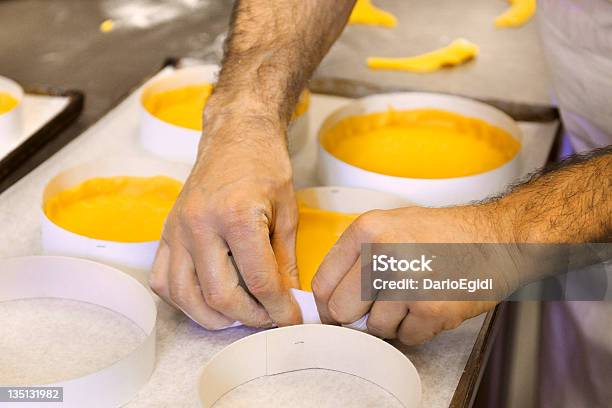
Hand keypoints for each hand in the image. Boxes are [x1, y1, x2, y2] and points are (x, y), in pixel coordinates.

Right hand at [150, 114, 301, 328]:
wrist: (236, 135)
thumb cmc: (264, 165)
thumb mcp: (287, 211)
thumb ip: (285, 259)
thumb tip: (288, 297)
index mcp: (236, 215)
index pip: (258, 279)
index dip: (278, 307)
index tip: (290, 317)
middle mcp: (199, 224)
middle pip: (219, 294)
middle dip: (249, 316)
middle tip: (268, 316)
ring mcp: (177, 229)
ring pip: (184, 294)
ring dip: (213, 316)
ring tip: (239, 315)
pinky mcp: (166, 232)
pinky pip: (163, 279)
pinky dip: (183, 299)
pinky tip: (205, 299)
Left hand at [312, 205, 507, 344]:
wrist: (497, 239)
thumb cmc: (445, 234)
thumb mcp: (391, 225)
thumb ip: (358, 255)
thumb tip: (330, 296)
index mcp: (367, 230)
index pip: (323, 282)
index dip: (327, 305)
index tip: (334, 314)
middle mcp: (382, 253)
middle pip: (342, 310)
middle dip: (359, 316)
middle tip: (381, 307)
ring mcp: (406, 281)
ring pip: (375, 328)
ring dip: (393, 322)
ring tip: (415, 298)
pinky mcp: (430, 307)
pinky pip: (406, 337)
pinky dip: (418, 329)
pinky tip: (432, 304)